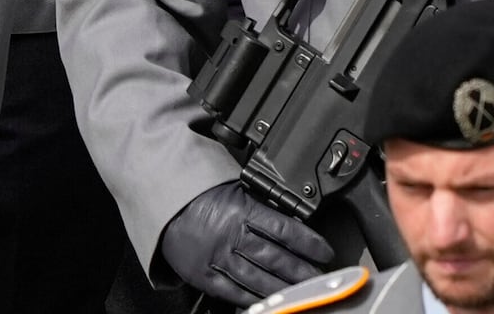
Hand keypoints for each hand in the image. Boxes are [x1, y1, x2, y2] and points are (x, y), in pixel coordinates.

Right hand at [157, 183, 336, 303]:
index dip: (309, 243)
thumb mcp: (238, 192)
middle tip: (321, 277)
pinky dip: (253, 299)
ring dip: (283, 288)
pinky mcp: (205, 275)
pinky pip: (233, 292)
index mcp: (242, 210)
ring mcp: (217, 257)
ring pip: (257, 278)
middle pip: (275, 257)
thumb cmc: (205, 197)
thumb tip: (295, 227)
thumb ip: (263, 209)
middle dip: (302, 270)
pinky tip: (271, 302)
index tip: (326, 252)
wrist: (168, 205)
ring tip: (302, 292)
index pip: (285, 229)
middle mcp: (231, 235)